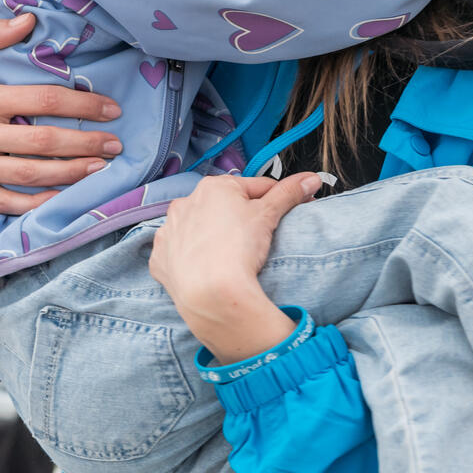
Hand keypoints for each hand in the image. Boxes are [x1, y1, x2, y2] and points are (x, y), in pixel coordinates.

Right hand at [0, 13, 122, 213]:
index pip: (43, 102)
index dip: (82, 105)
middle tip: (116, 144)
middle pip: (43, 143)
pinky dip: (36, 204)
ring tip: (101, 169)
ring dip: (71, 174)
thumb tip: (29, 18)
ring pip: (30, 175)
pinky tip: (63, 197)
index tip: (111, 108)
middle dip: (86, 144)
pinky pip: (6, 202)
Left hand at [149, 173, 321, 362]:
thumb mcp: (269, 215)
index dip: (276, 199)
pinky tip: (204, 269)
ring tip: (229, 255)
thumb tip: (312, 179)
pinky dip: (190, 257)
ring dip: (212, 235)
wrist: (211, 293)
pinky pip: (178, 253)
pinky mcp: (160, 258)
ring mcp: (169, 231)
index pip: (255, 187)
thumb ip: (289, 192)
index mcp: (213, 187)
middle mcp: (185, 203)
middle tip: (257, 239)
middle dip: (240, 217)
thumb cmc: (240, 248)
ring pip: (198, 228)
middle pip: (223, 207)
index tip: (288, 211)